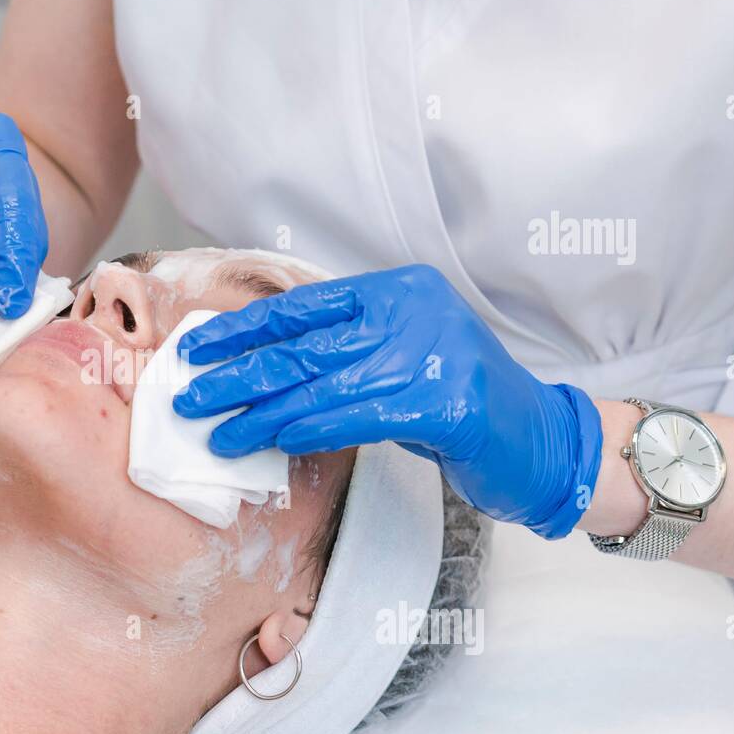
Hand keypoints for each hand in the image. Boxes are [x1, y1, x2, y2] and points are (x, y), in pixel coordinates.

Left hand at [173, 264, 601, 537]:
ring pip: (321, 385)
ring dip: (260, 414)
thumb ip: (346, 350)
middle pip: (304, 346)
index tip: (195, 350)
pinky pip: (356, 418)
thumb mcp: (402, 356)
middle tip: (188, 398)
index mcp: (400, 290)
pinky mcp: (446, 405)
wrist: (544, 442)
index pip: (303, 307)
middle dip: (237, 374)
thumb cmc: (460, 403)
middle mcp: (417, 312)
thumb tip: (260, 366)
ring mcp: (435, 355)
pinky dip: (309, 431)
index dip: (243, 329)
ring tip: (217, 433)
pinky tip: (273, 442)